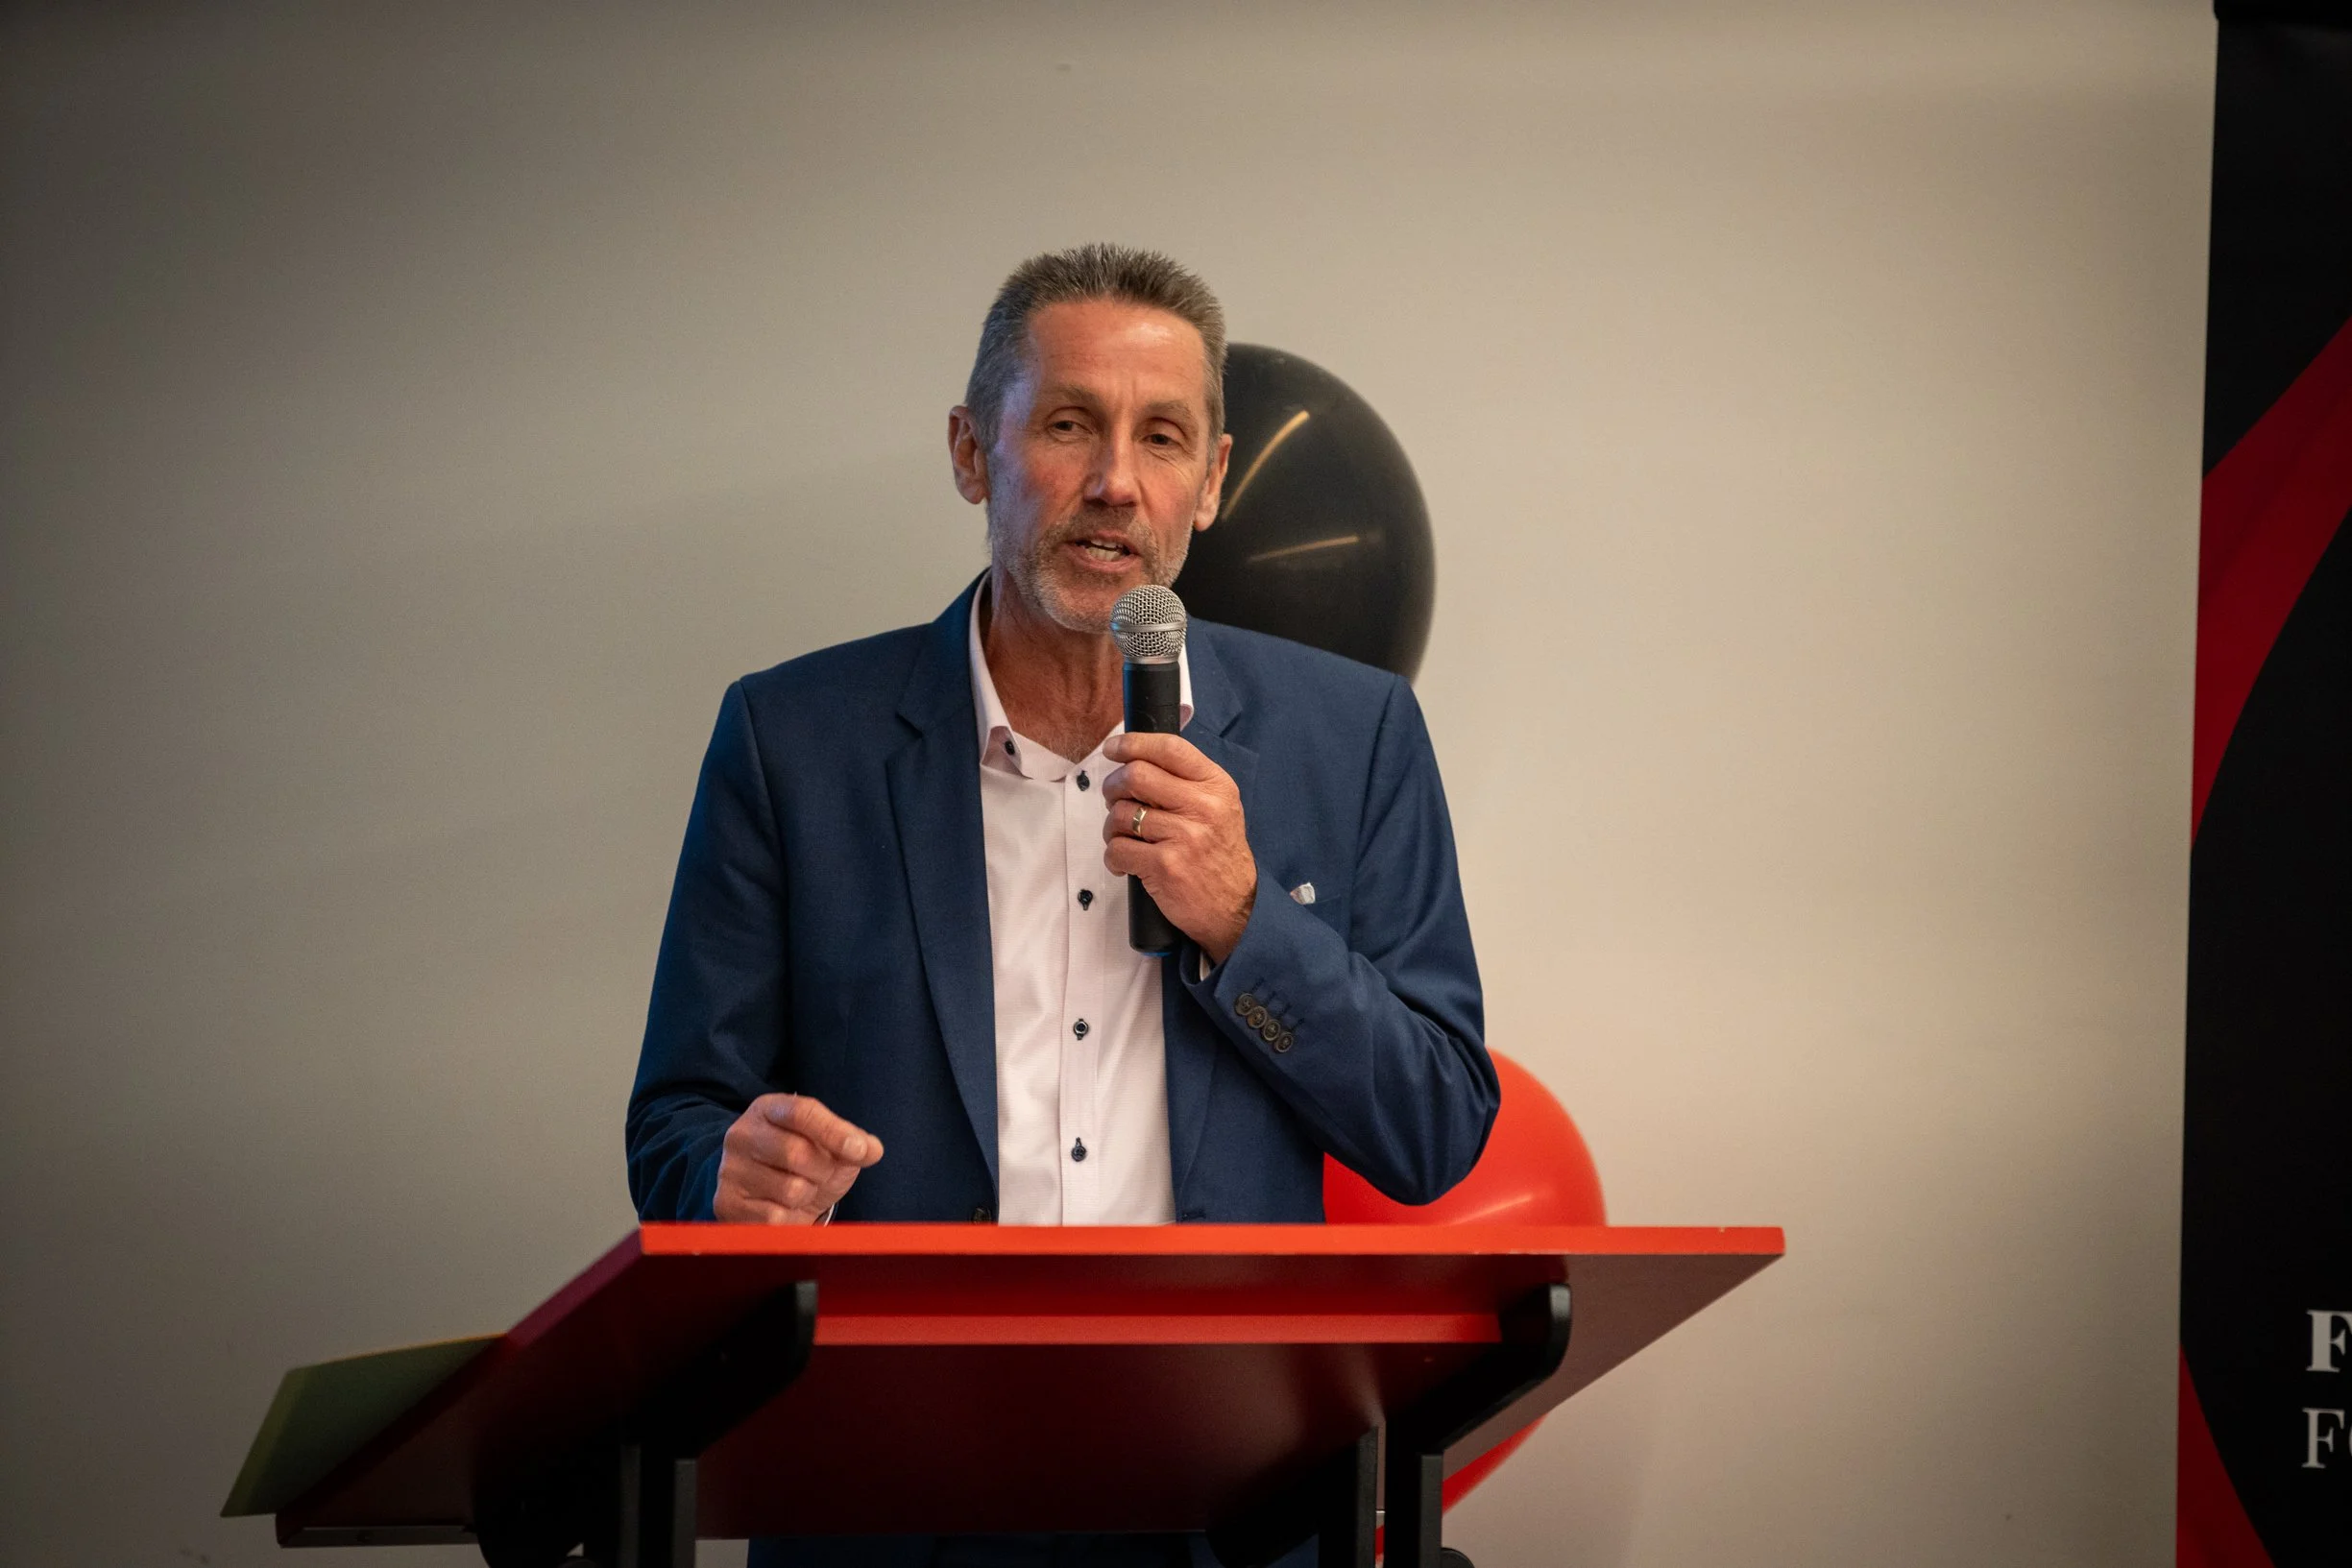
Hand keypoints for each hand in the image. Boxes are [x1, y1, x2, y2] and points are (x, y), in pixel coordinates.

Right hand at [714, 1093, 883, 1223]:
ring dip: (807, 1195)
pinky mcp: (727, 1203)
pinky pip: (774, 1217)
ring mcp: (730, 1169)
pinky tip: (782, 1208)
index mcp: (769, 1109)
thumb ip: (853, 1143)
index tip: (860, 1149)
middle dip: (823, 1170)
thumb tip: (871, 1149)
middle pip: (796, 1153)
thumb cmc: (803, 1165)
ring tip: (799, 1190)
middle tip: (822, 1174)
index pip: (801, 1112)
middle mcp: (742, 1134)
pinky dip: (789, 1218)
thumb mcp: (831, 1147)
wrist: (767, 1197)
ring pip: (790, 1189)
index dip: (834, 1131)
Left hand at [1101, 731, 1257, 962]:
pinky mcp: (1165, 866)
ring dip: (1112, 826)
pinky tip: (1126, 863)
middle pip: (1136, 775)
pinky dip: (1114, 856)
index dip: (1133, 743)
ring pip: (1121, 814)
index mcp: (1216, 785)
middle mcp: (1203, 806)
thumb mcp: (1218, 807)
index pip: (1170, 748)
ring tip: (1124, 837)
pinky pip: (1118, 849)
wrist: (1235, 908)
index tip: (1112, 749)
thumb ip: (1185, 782)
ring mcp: (1184, 836)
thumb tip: (1134, 759)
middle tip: (1114, 799)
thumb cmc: (1218, 855)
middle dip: (1114, 786)